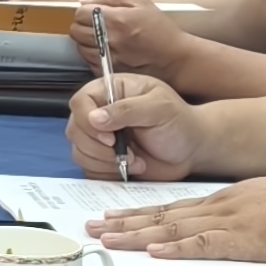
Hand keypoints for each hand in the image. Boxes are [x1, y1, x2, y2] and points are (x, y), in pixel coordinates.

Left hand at [65, 0, 203, 85]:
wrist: (175, 60)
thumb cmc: (161, 30)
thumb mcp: (141, 3)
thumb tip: (85, 0)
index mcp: (117, 19)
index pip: (81, 13)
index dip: (85, 11)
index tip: (94, 13)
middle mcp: (110, 40)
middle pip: (76, 30)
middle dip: (83, 25)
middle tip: (96, 26)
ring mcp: (108, 58)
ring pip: (80, 47)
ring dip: (86, 42)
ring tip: (102, 39)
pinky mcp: (109, 73)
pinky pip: (89, 62)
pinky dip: (93, 56)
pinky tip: (107, 52)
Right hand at [67, 73, 203, 183]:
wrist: (191, 149)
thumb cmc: (180, 122)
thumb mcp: (160, 108)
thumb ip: (128, 109)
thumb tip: (95, 118)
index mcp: (111, 91)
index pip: (80, 102)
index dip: (88, 121)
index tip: (110, 137)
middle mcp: (100, 113)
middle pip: (75, 130)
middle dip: (99, 148)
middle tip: (128, 153)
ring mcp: (100, 137)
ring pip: (80, 152)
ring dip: (106, 163)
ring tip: (135, 161)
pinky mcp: (103, 159)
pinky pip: (89, 169)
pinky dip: (108, 174)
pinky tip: (131, 169)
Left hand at [88, 169, 265, 262]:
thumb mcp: (264, 203)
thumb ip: (241, 216)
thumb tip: (229, 228)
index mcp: (223, 201)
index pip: (171, 207)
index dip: (139, 212)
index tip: (113, 215)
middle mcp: (217, 208)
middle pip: (162, 216)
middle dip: (124, 222)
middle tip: (94, 226)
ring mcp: (226, 223)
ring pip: (172, 229)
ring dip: (137, 234)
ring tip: (109, 238)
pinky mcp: (241, 241)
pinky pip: (202, 245)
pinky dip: (176, 249)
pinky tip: (154, 252)